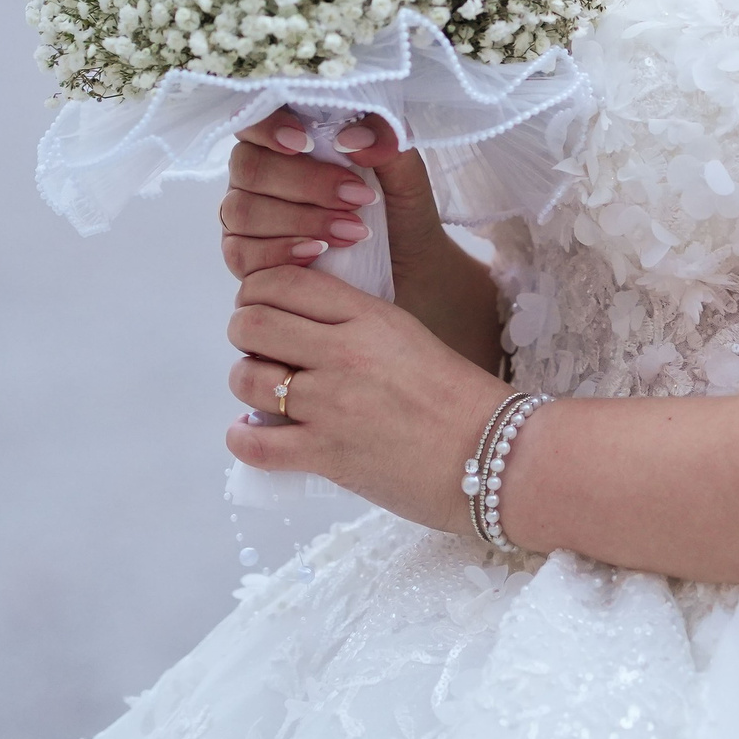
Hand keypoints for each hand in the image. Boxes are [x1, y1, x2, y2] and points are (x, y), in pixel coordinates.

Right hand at [219, 111, 419, 280]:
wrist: (409, 272)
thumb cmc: (400, 214)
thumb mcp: (406, 173)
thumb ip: (386, 142)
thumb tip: (351, 136)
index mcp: (289, 139)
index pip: (255, 118)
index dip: (269, 127)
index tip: (305, 143)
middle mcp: (258, 174)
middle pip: (249, 166)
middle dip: (306, 183)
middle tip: (356, 198)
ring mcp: (246, 217)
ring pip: (242, 210)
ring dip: (300, 220)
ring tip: (352, 231)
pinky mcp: (245, 257)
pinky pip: (241, 252)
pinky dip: (281, 252)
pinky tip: (318, 253)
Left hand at [225, 263, 510, 530]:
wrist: (495, 457)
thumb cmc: (461, 400)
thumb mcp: (411, 337)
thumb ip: (360, 326)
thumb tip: (306, 326)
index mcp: (370, 316)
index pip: (284, 282)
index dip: (259, 290)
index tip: (264, 305)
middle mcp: (344, 352)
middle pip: (252, 323)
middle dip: (246, 334)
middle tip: (263, 350)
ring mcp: (331, 404)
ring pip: (246, 378)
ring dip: (247, 383)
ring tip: (266, 393)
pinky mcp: (326, 454)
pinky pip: (253, 443)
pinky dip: (243, 437)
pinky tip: (254, 434)